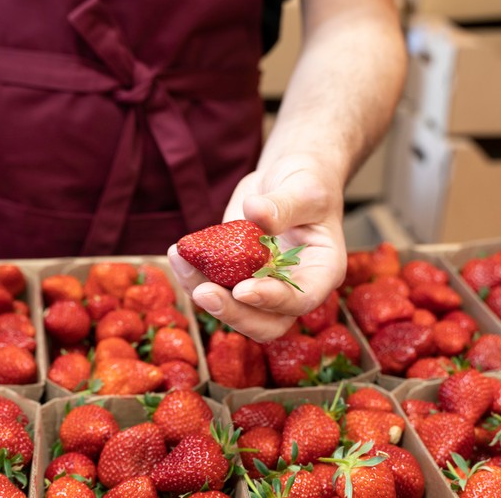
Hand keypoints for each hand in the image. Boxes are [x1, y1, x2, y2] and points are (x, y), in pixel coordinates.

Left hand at [168, 157, 345, 341]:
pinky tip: (178, 254)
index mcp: (321, 271)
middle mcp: (293, 288)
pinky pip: (213, 287)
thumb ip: (284, 205)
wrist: (286, 177)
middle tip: (203, 292)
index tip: (243, 289)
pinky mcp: (235, 276)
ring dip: (203, 292)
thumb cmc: (307, 181)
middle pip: (266, 322)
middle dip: (233, 313)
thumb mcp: (304, 188)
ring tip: (180, 260)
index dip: (273, 300)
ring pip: (234, 310)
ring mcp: (262, 287)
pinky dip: (193, 275)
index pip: (301, 299)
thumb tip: (256, 213)